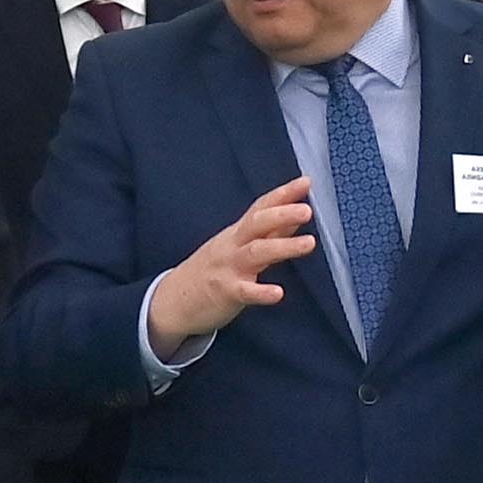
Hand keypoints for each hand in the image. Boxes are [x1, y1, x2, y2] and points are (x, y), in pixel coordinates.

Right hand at [146, 175, 317, 355]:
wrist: (174, 300)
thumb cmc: (212, 271)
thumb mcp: (237, 246)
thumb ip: (268, 234)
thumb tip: (295, 216)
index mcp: (238, 233)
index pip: (261, 208)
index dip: (283, 194)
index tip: (306, 181)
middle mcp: (233, 245)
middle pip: (257, 223)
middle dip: (282, 214)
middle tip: (307, 210)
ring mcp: (228, 268)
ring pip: (255, 252)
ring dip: (283, 246)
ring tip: (309, 243)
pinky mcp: (224, 292)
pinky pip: (244, 291)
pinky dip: (261, 292)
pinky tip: (278, 292)